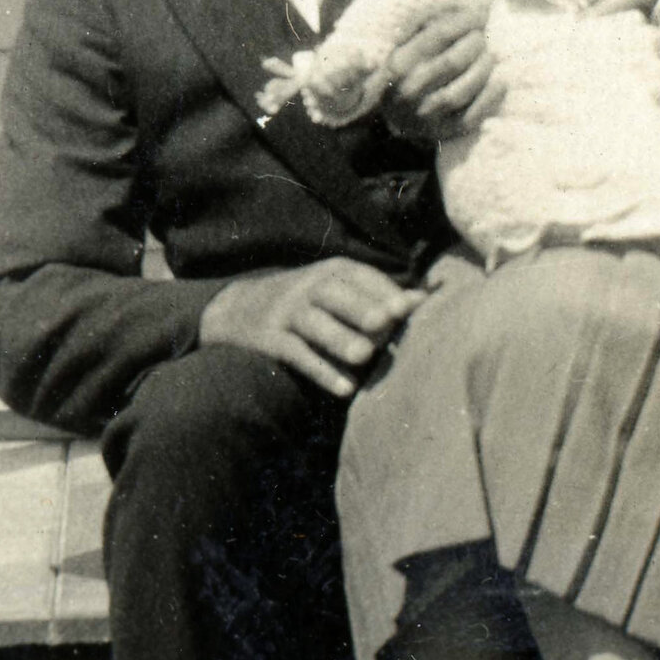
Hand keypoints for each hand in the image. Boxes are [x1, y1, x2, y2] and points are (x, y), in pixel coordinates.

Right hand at [199, 260, 424, 399]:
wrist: (235, 310)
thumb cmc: (305, 303)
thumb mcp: (336, 289)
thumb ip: (376, 295)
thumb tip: (423, 299)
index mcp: (329, 272)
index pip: (358, 276)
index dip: (382, 291)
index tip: (407, 307)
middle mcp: (306, 287)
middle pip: (334, 294)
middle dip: (360, 308)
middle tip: (386, 324)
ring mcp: (285, 312)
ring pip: (313, 324)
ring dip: (339, 339)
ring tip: (364, 356)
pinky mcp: (268, 339)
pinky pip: (295, 354)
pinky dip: (319, 370)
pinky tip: (344, 388)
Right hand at [382, 0, 493, 140]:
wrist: (394, 115)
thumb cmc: (408, 69)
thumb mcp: (406, 44)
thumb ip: (428, 24)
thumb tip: (464, 5)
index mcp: (400, 62)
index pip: (440, 34)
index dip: (467, 20)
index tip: (483, 12)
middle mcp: (411, 90)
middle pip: (454, 61)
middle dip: (477, 44)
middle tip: (483, 38)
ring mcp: (426, 114)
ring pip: (464, 89)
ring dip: (484, 69)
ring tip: (491, 56)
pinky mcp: (443, 131)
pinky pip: (473, 115)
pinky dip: (491, 97)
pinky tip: (500, 81)